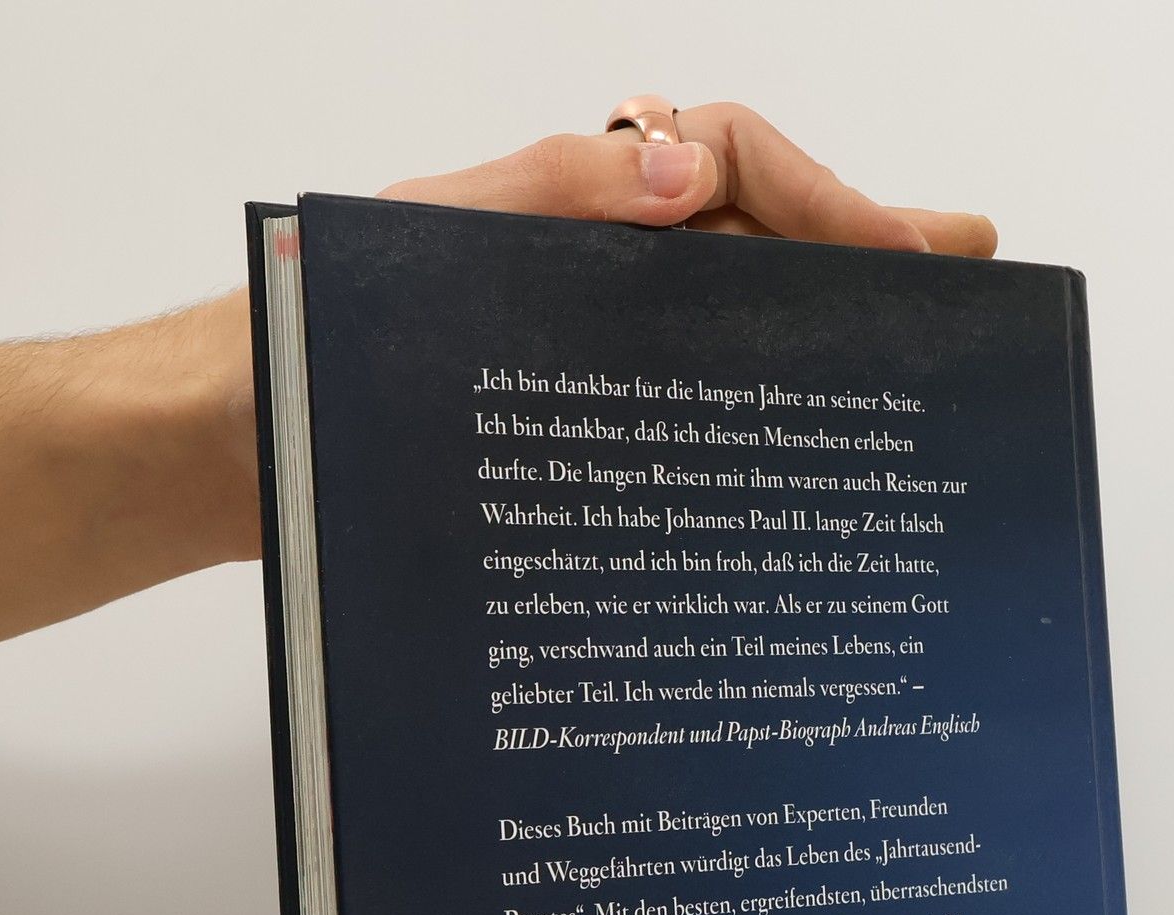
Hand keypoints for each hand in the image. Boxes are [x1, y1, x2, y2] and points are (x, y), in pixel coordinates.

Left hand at [0, 105, 995, 717]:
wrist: (207, 458)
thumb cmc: (290, 347)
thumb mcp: (417, 250)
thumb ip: (548, 200)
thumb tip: (691, 178)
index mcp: (568, 207)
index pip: (734, 167)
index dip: (833, 201)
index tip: (918, 250)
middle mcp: (587, 277)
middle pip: (755, 253)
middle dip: (863, 267)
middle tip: (965, 288)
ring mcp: (580, 364)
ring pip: (724, 344)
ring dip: (819, 357)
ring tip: (914, 386)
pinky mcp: (564, 450)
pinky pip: (673, 428)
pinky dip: (743, 441)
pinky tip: (796, 487)